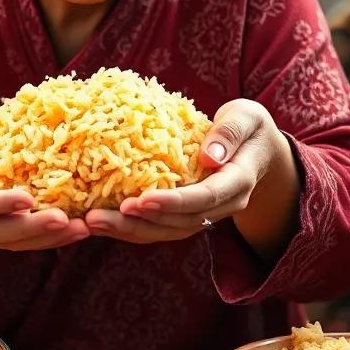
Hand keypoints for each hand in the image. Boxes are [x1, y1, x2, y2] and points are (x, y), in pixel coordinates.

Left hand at [85, 99, 297, 255]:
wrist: (258, 149)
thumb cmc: (248, 126)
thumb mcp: (246, 118)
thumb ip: (230, 133)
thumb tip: (209, 157)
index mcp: (237, 183)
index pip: (203, 199)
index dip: (172, 202)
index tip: (140, 199)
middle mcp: (222, 206)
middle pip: (179, 223)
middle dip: (139, 222)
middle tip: (99, 216)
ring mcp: (205, 214)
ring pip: (166, 231)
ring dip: (128, 230)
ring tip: (91, 222)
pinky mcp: (188, 215)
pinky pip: (160, 226)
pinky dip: (131, 226)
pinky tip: (101, 220)